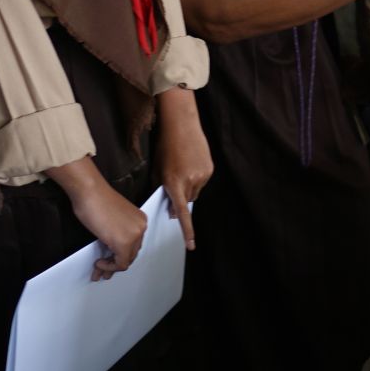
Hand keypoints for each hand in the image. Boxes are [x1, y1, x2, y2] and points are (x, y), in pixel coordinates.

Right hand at [47, 157, 146, 281]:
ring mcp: (134, 235)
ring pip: (126, 260)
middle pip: (131, 254)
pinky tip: (98, 263)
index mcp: (140, 220)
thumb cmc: (96, 200)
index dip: (120, 256)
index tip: (107, 260)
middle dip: (115, 264)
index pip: (134, 245)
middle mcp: (141, 227)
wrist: (90, 192)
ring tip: (98, 271)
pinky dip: (109, 267)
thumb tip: (111, 253)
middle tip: (102, 271)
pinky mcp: (124, 242)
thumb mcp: (112, 220)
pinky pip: (120, 263)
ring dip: (111, 267)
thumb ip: (116, 234)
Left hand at [154, 88, 212, 250]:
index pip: (180, 212)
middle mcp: (190, 181)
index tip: (191, 245)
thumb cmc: (166, 147)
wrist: (182, 125)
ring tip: (183, 168)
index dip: (186, 230)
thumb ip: (164, 191)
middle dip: (181, 197)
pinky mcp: (210, 168)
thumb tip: (172, 209)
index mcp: (174, 182)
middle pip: (188, 201)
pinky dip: (197, 177)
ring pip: (196, 192)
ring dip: (189, 187)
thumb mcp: (159, 170)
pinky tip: (191, 163)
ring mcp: (202, 174)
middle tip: (175, 183)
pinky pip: (203, 181)